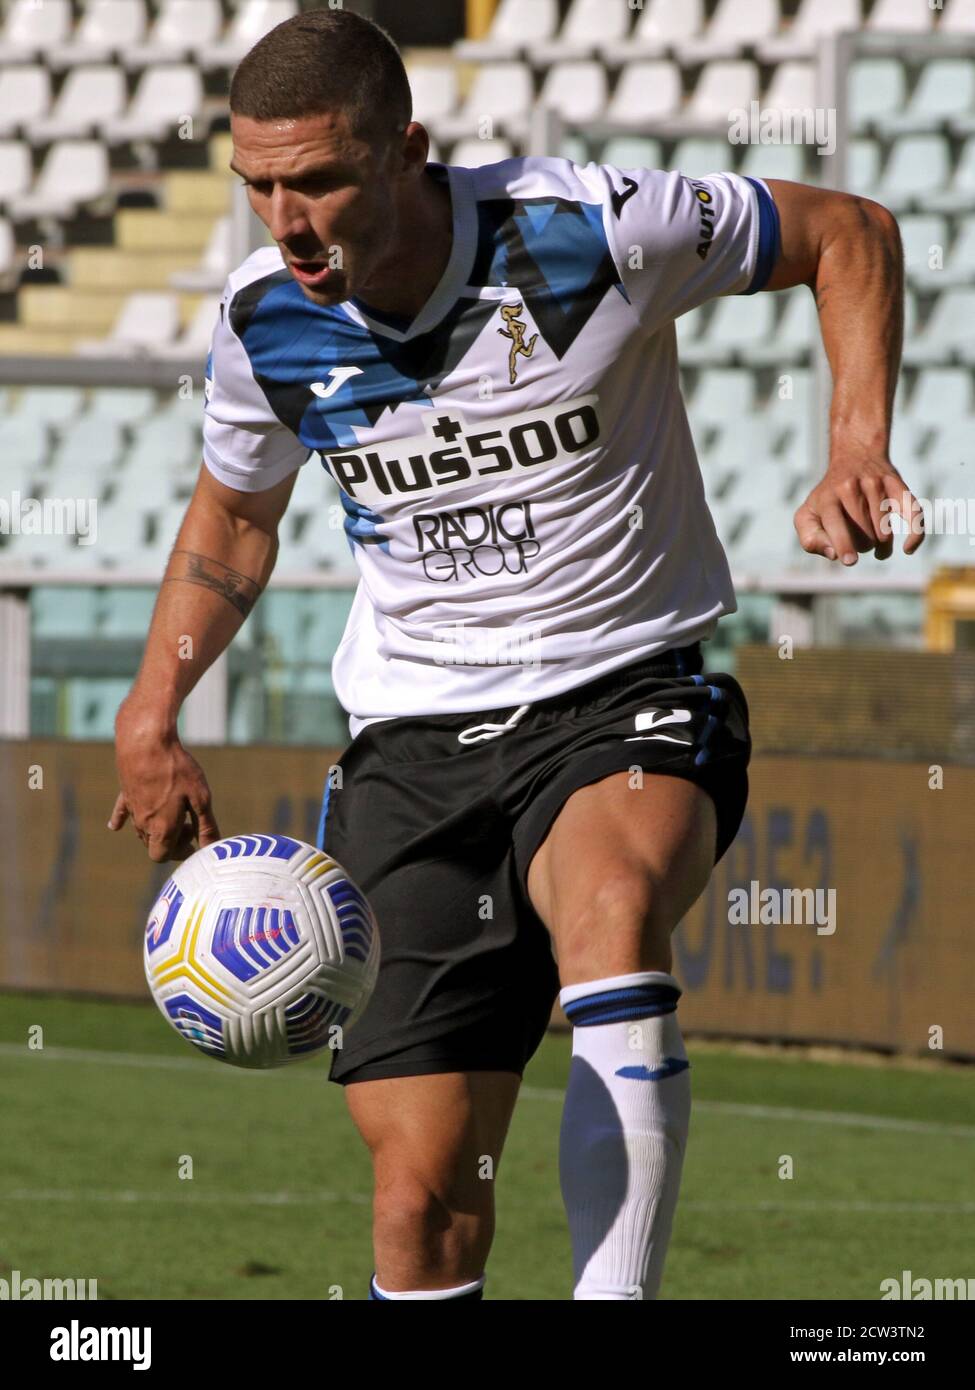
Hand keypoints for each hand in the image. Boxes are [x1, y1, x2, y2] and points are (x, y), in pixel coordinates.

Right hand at [109, 698, 220, 862]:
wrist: (145, 743)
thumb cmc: (176, 770)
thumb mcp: (200, 798)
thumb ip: (206, 826)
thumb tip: (212, 848)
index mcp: (161, 828)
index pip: (164, 856)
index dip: (181, 852)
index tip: (194, 837)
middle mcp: (143, 823)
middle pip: (153, 845)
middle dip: (172, 841)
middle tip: (189, 823)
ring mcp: (132, 809)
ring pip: (142, 831)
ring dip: (157, 830)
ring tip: (175, 812)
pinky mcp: (125, 793)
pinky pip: (122, 813)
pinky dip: (121, 820)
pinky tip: (115, 826)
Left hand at [794, 453, 924, 563]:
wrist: (854, 456)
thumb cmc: (828, 498)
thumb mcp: (807, 516)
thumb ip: (810, 539)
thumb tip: (834, 554)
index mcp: (828, 498)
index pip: (836, 522)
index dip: (843, 543)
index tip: (850, 560)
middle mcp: (851, 488)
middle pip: (863, 535)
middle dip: (861, 547)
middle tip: (856, 539)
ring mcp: (876, 485)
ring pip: (884, 531)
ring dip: (880, 545)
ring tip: (871, 540)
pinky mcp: (897, 485)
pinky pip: (913, 514)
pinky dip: (914, 534)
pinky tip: (908, 549)